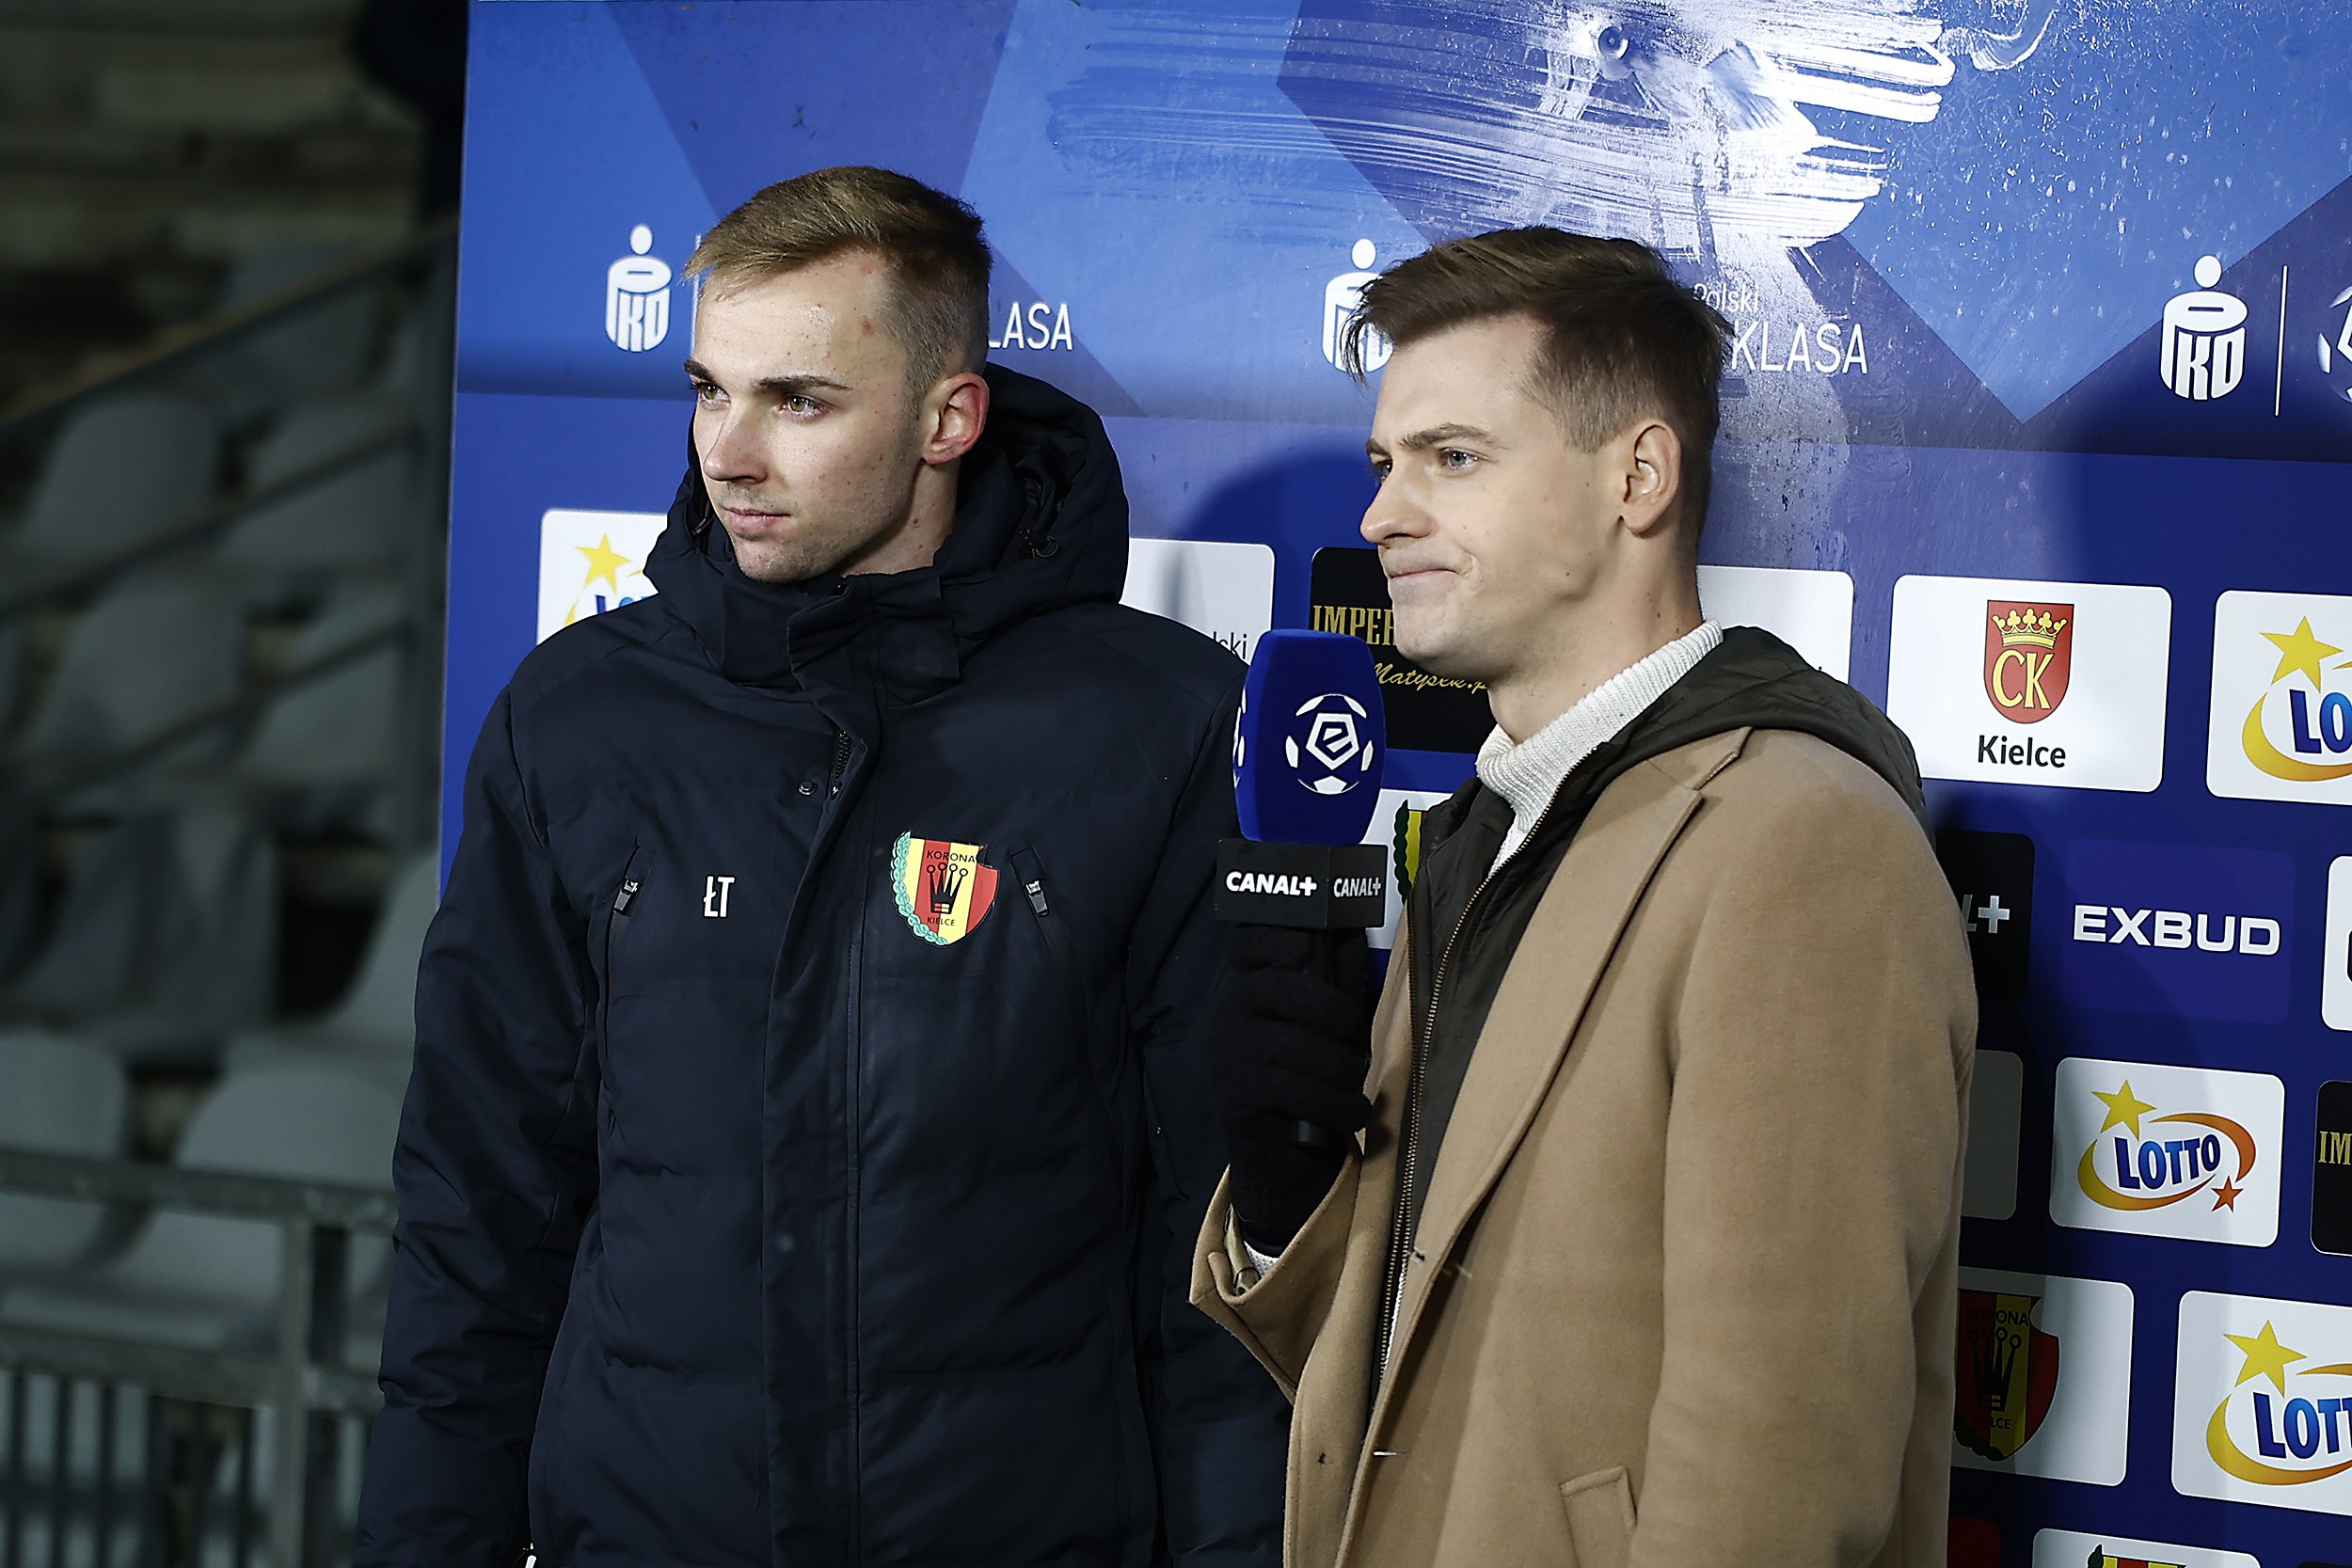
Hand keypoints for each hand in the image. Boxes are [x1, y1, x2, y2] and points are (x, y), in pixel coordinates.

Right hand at [1209, 925, 1373, 1252]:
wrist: (1282, 1157)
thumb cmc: (1311, 1081)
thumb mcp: (1325, 1030)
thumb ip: (1334, 987)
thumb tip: (1354, 935)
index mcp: (1251, 989)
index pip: (1246, 944)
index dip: (1275, 938)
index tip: (1306, 952)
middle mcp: (1230, 1014)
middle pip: (1282, 988)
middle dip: (1332, 1013)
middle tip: (1350, 1040)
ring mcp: (1229, 1054)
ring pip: (1295, 1046)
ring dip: (1341, 1072)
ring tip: (1353, 1089)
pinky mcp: (1237, 1094)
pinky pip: (1296, 1090)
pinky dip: (1338, 1105)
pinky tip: (1352, 1114)